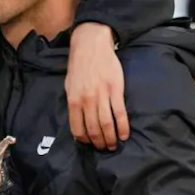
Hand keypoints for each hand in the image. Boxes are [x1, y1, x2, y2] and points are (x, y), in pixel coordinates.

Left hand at [66, 22, 128, 149]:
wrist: (91, 46)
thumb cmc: (79, 66)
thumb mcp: (69, 85)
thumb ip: (73, 103)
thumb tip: (76, 121)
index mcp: (73, 100)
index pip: (77, 127)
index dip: (84, 139)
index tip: (89, 144)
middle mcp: (87, 100)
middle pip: (94, 129)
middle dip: (99, 143)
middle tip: (104, 148)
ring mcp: (102, 96)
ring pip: (107, 124)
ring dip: (111, 138)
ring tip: (114, 145)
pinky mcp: (116, 90)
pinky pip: (120, 113)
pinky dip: (123, 127)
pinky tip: (124, 135)